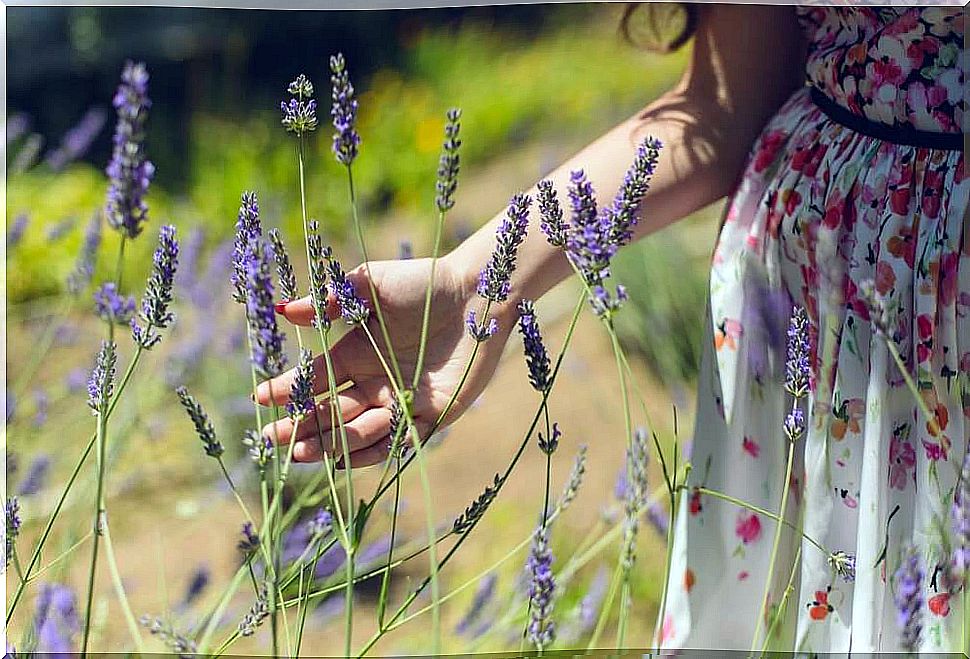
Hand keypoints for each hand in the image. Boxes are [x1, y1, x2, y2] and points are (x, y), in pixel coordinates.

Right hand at [255, 254, 512, 467]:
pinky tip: (343, 460)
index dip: (286, 390)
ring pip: (356, 432)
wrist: (476, 294)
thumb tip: (285, 311)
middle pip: (328, 414)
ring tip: (303, 449)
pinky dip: (369, 453)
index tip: (259, 397)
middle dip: (299, 427)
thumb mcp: (371, 284)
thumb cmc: (423, 283)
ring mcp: (399, 401)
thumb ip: (331, 300)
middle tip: (271, 440)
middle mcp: (373, 383)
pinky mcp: (430, 415)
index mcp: (355, 354)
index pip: (313, 380)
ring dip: (329, 443)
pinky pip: (396, 442)